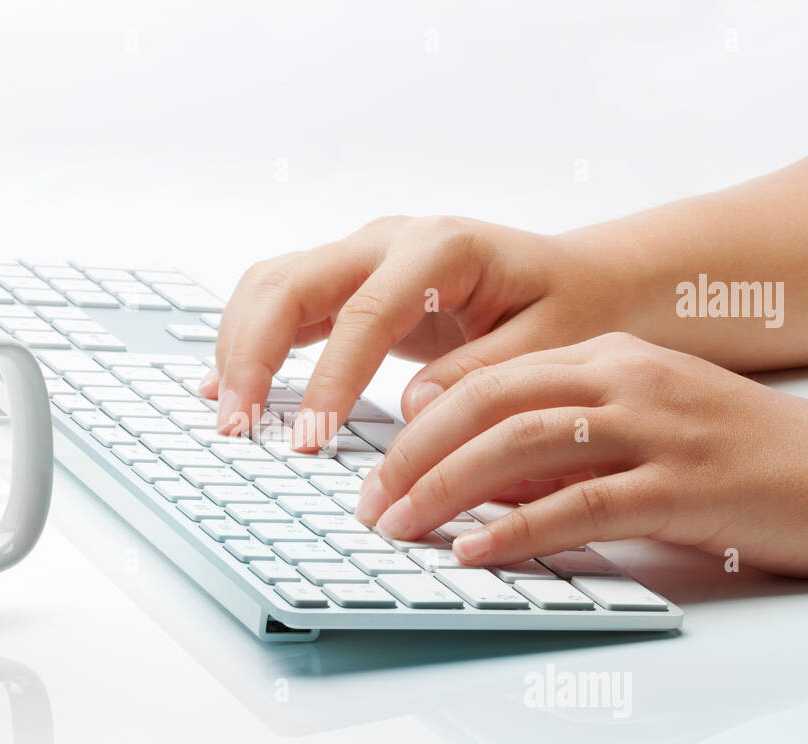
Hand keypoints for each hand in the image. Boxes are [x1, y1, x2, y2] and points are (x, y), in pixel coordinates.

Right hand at [203, 215, 619, 448]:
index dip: (329, 378)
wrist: (579, 279)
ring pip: (270, 285)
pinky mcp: (350, 283)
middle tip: (238, 427)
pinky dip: (249, 343)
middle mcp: (390, 241)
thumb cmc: (571, 309)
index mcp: (442, 249)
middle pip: (290, 283)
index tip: (311, 438)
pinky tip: (228, 389)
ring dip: (238, 347)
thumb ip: (483, 372)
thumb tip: (416, 409)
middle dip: (252, 355)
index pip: (364, 313)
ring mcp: (362, 257)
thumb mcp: (551, 344)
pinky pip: (282, 304)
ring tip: (229, 416)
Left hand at [354, 332, 807, 576]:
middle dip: (413, 454)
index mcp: (610, 357)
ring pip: (520, 446)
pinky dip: (516, 529)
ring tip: (397, 528)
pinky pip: (580, 505)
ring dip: (444, 489)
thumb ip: (564, 445)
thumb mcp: (641, 427)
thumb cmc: (738, 454)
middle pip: (489, 403)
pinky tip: (473, 552)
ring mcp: (656, 430)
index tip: (376, 461)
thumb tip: (479, 481)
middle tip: (367, 501)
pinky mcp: (685, 488)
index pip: (490, 376)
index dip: (421, 419)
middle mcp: (626, 380)